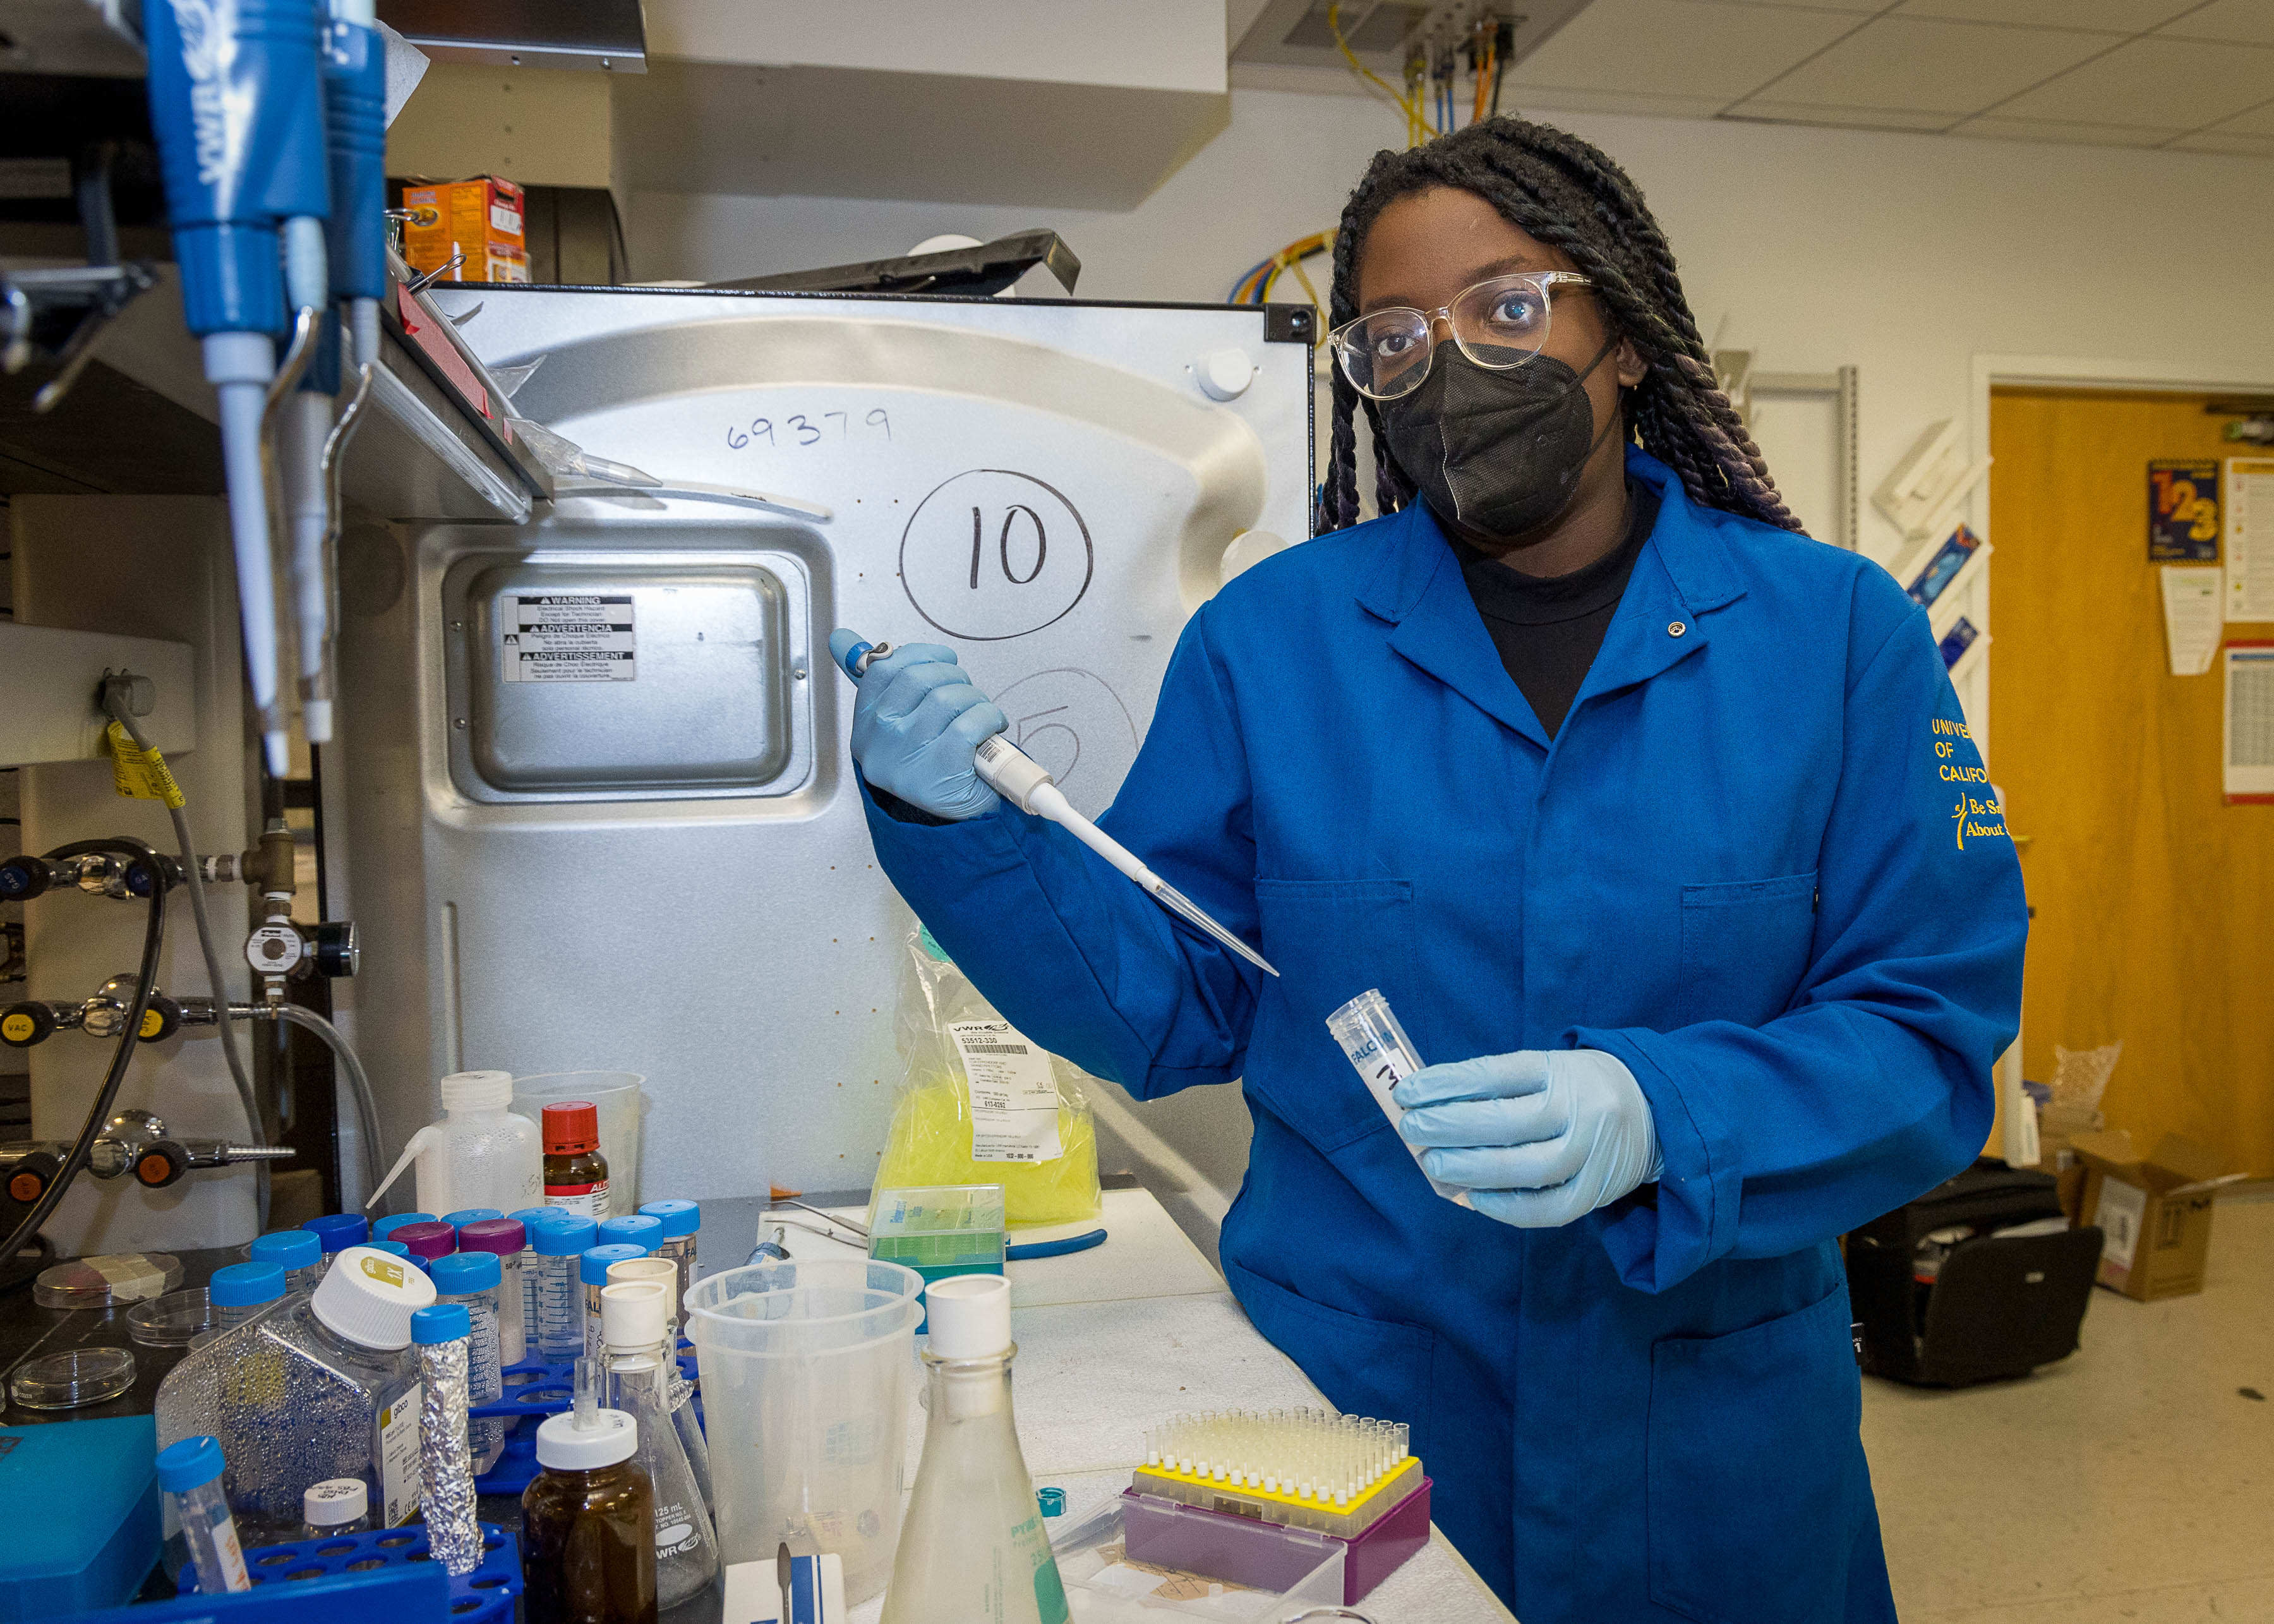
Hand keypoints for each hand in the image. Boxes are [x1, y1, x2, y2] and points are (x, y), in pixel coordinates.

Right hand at [829, 631, 1007, 820]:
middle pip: (922, 678)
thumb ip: (875, 682)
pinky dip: (989, 720)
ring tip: (979, 717)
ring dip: (976, 701)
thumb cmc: (930, 765)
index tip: (942, 662)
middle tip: (965, 697)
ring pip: (950, 697)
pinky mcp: (941, 768)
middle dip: (955, 679)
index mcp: (866, 724)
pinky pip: (971, 722)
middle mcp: (880, 739)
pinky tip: (989, 730)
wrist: (955, 820)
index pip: (886, 668)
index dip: (921, 655)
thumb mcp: (896, 726)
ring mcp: (908, 755)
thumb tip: (840, 638)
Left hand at [1393, 1048, 1661, 1227]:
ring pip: (1525, 1168)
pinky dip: (1507, 1207)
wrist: (1657, 1112)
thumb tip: (1430, 1107)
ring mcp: (1591, 1152)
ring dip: (1471, 1169)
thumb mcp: (1548, 1069)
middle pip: (1506, 1122)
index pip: (1495, 1073)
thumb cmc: (1580, 1088)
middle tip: (1412, 1129)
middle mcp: (1579, 1108)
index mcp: (1559, 1069)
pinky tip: (1474, 1198)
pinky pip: (1548, 1208)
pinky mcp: (1597, 1191)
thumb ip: (1498, 1086)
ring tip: (1434, 1165)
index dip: (1447, 1083)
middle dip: (1450, 1127)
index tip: (1407, 1092)